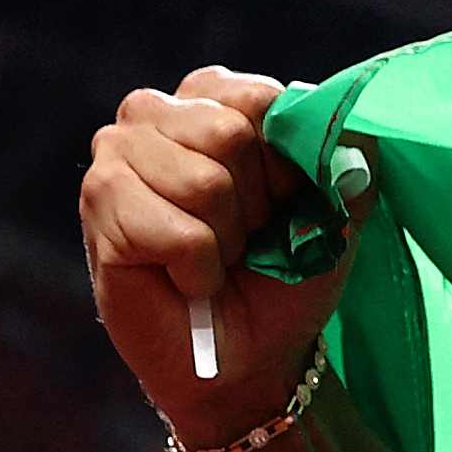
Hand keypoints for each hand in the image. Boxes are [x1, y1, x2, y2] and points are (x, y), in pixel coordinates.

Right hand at [80, 67, 366, 448]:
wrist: (252, 354)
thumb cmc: (285, 273)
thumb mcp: (337, 209)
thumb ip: (348, 158)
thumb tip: (352, 137)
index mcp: (214, 97)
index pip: (258, 98)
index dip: (285, 162)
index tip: (284, 201)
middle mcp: (157, 114)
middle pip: (229, 133)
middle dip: (255, 203)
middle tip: (246, 238)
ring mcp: (117, 156)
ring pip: (204, 182)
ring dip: (226, 238)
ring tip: (216, 257)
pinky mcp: (99, 205)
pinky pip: (178, 232)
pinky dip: (199, 268)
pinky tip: (188, 278)